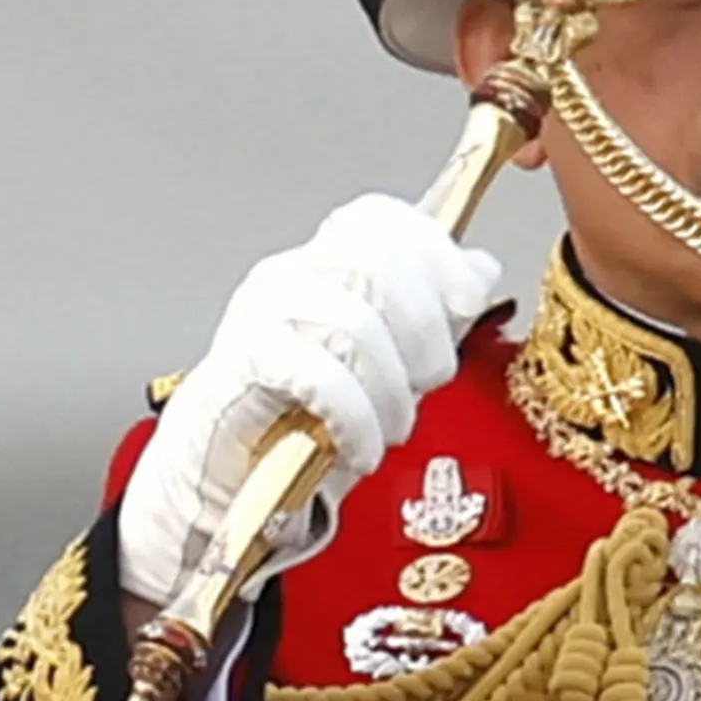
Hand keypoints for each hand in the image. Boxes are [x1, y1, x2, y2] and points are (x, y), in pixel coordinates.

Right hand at [116, 196, 503, 611]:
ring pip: (354, 321)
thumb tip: (480, 268)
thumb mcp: (381, 370)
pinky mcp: (243, 362)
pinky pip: (318, 374)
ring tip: (394, 431)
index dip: (437, 252)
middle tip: (431, 382)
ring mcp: (261, 314)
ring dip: (393, 389)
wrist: (220, 481)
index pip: (381, 219)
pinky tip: (360, 448)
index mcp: (322, 266)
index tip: (468, 303)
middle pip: (377, 258)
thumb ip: (428, 317)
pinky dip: (355, 418)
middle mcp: (290, 277)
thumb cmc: (299, 424)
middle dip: (425, 326)